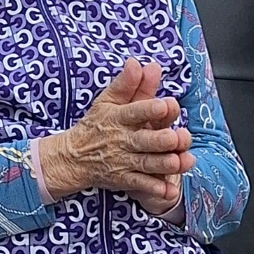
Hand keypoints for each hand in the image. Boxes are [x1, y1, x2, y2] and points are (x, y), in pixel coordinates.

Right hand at [38, 58, 194, 204]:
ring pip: (147, 163)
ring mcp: (123, 161)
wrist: (73, 156)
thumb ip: (127, 83)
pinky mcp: (124, 179)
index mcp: (118, 117)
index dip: (149, 108)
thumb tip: (140, 63)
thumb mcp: (107, 101)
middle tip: (177, 137)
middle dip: (161, 140)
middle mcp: (122, 140)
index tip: (165, 104)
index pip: (134, 111)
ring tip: (180, 161)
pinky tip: (170, 190)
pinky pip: (140, 185)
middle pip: (144, 140)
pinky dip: (155, 189)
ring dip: (164, 164)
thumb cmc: (96, 125)